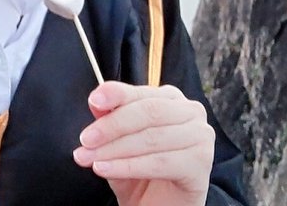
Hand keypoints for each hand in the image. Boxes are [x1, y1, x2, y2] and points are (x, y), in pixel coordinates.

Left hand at [73, 81, 213, 205]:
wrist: (159, 205)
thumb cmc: (141, 169)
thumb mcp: (119, 141)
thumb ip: (110, 118)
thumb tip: (96, 101)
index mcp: (171, 99)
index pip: (140, 93)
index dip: (116, 94)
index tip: (94, 101)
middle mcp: (191, 112)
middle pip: (147, 113)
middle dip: (111, 127)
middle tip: (85, 141)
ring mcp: (200, 137)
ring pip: (151, 138)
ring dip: (114, 150)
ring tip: (89, 159)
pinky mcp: (201, 164)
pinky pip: (159, 163)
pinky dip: (128, 166)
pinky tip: (105, 169)